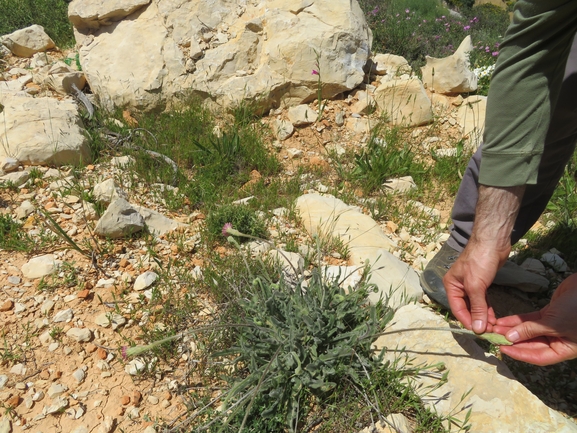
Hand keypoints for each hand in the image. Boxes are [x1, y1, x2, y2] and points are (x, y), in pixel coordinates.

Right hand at [446, 184, 524, 333]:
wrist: (493, 242)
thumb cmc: (479, 261)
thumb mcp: (476, 286)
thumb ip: (477, 308)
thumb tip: (477, 329)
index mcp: (451, 285)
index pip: (457, 309)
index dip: (467, 321)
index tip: (478, 333)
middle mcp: (458, 286)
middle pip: (466, 308)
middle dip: (476, 320)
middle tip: (488, 332)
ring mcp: (471, 285)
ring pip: (475, 305)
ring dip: (482, 316)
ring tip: (492, 327)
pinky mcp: (482, 283)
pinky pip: (483, 300)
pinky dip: (487, 309)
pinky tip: (493, 317)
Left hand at [494, 274, 576, 365]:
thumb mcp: (554, 323)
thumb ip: (531, 330)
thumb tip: (509, 339)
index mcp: (565, 349)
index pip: (538, 357)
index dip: (519, 354)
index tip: (501, 349)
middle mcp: (559, 341)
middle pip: (531, 345)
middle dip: (511, 341)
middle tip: (492, 337)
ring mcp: (554, 327)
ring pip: (528, 332)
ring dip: (511, 330)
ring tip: (493, 328)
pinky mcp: (550, 314)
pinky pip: (530, 321)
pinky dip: (517, 321)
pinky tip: (502, 321)